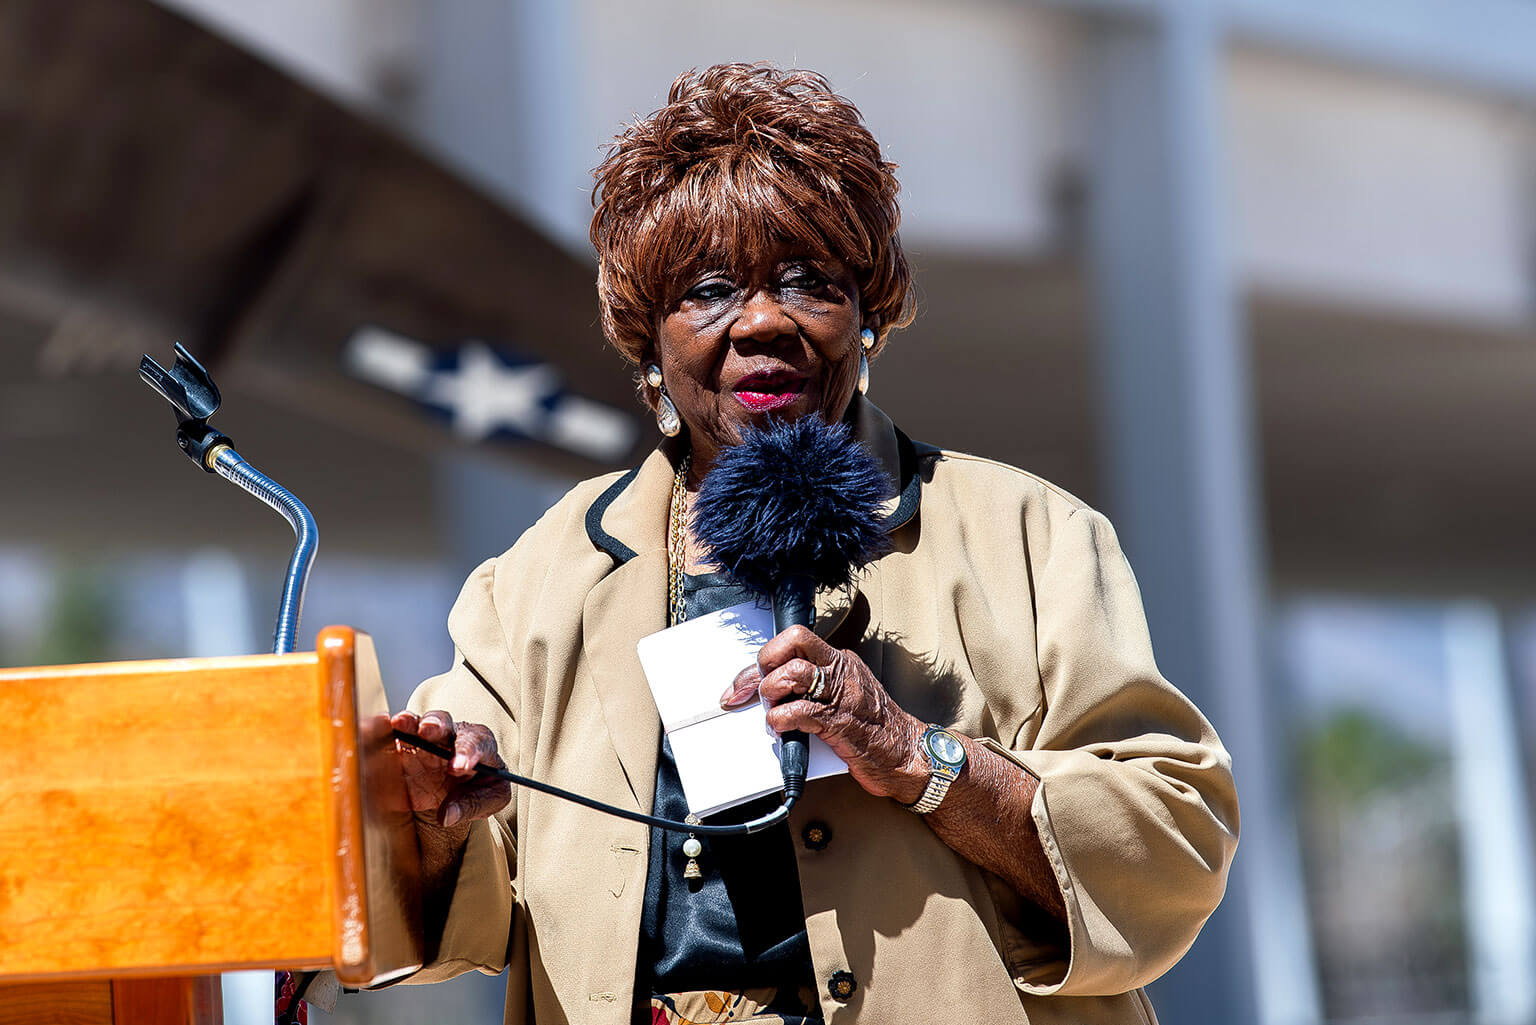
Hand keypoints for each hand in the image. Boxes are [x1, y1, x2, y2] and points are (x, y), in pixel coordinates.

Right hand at [392, 709, 511, 830]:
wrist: (457, 790)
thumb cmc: (480, 787)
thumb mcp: (490, 799)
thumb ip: (472, 804)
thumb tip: (448, 815)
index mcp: (480, 743)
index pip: (477, 742)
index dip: (467, 752)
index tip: (457, 768)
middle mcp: (450, 736)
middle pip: (444, 723)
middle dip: (435, 725)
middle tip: (427, 731)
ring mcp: (424, 741)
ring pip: (416, 724)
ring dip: (408, 723)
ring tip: (399, 724)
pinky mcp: (402, 750)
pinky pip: (392, 739)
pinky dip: (383, 735)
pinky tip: (372, 731)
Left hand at [721, 625, 926, 803]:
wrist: (907, 755)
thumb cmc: (875, 730)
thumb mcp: (843, 696)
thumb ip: (813, 689)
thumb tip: (772, 691)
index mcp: (840, 661)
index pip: (796, 640)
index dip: (766, 656)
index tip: (748, 679)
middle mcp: (842, 670)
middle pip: (795, 641)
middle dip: (764, 663)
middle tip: (755, 689)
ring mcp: (842, 694)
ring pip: (795, 673)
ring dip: (772, 691)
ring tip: (773, 709)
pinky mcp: (840, 722)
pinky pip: (801, 711)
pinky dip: (781, 719)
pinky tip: (781, 727)